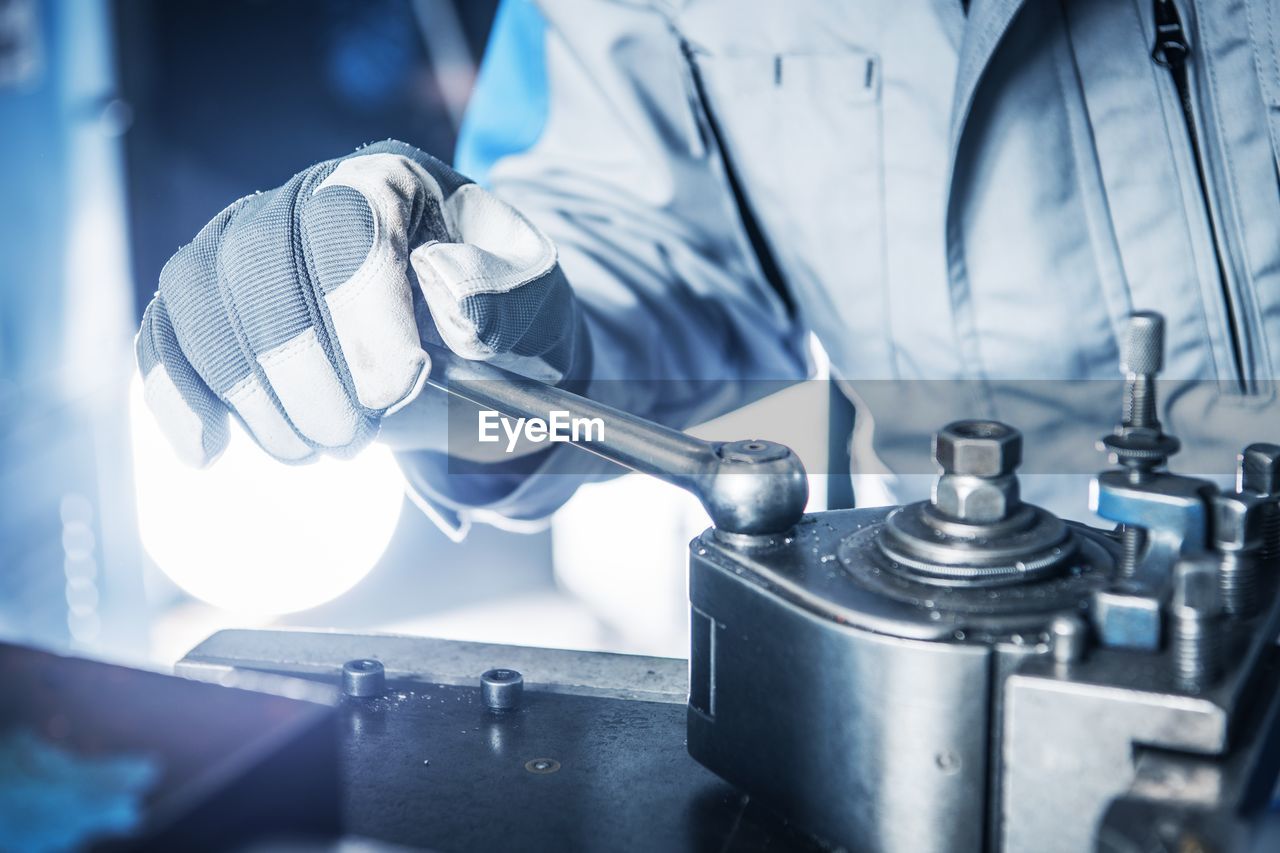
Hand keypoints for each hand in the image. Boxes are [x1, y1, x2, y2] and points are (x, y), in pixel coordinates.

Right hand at [135, 140, 586, 465]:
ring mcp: (244, 240)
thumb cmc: (496, 309)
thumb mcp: (533, 297)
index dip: (363, 312)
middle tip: (353, 439)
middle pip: (259, 264)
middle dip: (301, 368)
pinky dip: (175, 393)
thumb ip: (503, 296)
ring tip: (310, 451)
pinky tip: (208, 450)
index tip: (396, 389)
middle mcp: (303, 194)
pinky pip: (166, 331)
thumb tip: (446, 289)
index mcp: (389, 182)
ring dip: (247, 391)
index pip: (349, 227)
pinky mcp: (210, 296)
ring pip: (201, 296)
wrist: (458, 331)